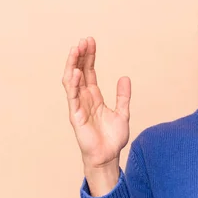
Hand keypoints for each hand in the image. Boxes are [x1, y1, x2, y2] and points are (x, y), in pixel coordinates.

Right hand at [61, 37, 130, 169]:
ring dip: (73, 64)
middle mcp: (84, 99)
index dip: (89, 57)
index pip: (89, 72)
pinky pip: (73, 97)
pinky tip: (76, 71)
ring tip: (76, 49)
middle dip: (80, 56)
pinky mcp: (76, 116)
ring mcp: (79, 106)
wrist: (108, 156)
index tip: (91, 41)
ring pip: (72, 81)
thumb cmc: (113, 138)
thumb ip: (123, 96)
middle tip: (84, 40)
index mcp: (94, 97)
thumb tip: (125, 77)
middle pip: (79, 72)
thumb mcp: (122, 113)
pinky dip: (73, 84)